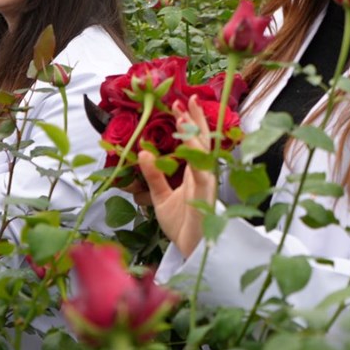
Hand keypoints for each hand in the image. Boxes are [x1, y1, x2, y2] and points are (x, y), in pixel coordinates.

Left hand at [139, 95, 217, 258]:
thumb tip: (143, 152)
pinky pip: (202, 173)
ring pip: (203, 152)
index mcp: (195, 172)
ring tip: (183, 115)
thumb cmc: (181, 224)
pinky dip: (195, 157)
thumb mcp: (160, 196)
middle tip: (187, 97)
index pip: (194, 142)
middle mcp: (203, 174)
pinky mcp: (206, 196)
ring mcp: (207, 183)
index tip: (180, 104)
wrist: (190, 251)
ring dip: (194, 133)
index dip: (190, 122)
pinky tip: (188, 143)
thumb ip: (154, 174)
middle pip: (203, 140)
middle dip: (196, 119)